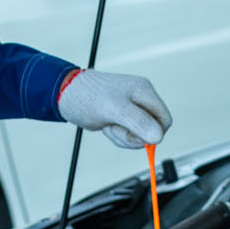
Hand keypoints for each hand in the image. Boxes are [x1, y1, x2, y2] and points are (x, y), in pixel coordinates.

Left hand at [57, 70, 172, 148]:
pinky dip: (118, 136)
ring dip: (124, 137)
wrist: (65, 94)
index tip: (133, 134)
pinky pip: (129, 133)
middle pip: (153, 129)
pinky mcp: (122, 115)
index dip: (152, 133)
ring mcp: (132, 107)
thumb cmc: (86, 97)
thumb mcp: (114, 110)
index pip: (165, 120)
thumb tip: (158, 137)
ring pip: (141, 134)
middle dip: (135, 136)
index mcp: (144, 91)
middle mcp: (141, 98)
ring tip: (108, 125)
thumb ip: (138, 122)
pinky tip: (106, 126)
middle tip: (116, 128)